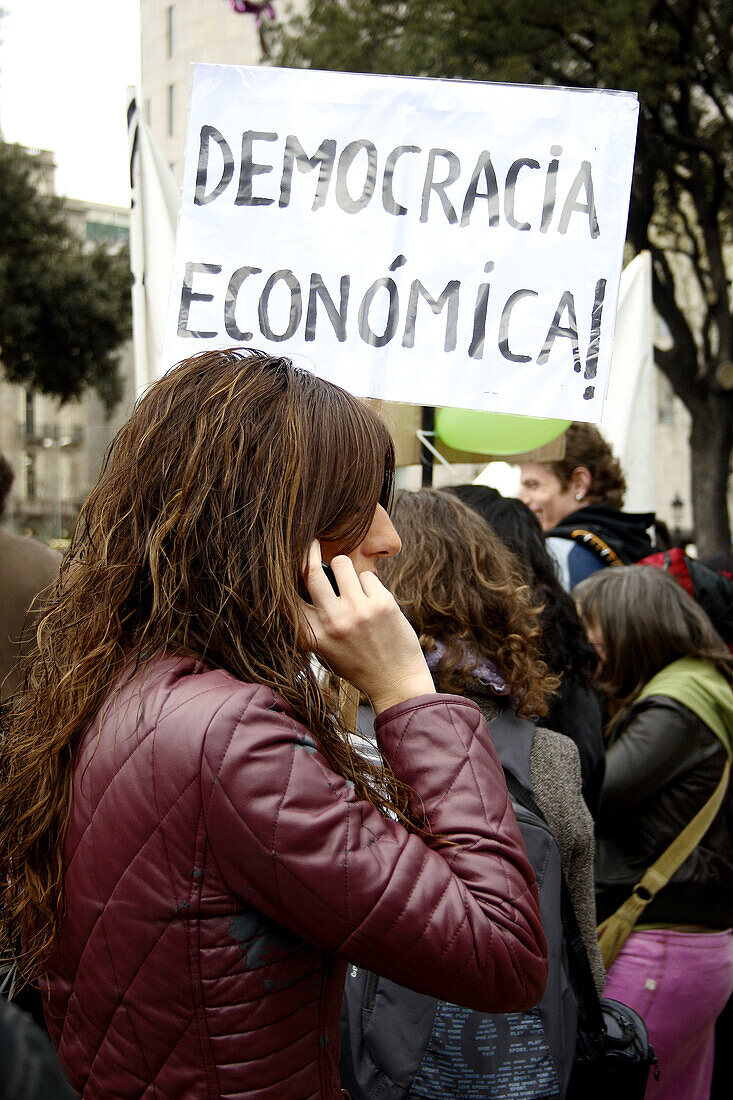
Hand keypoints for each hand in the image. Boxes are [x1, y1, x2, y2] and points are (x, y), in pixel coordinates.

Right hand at [300, 540, 434, 714]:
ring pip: (341, 563)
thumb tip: (307, 581)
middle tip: (311, 541)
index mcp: (313, 636)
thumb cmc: (359, 665)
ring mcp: (358, 610)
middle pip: (310, 571)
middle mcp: (333, 621)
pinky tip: (374, 601)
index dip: (285, 573)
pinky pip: (368, 575)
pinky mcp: (383, 603)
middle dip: (309, 550)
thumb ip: (313, 622)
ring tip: (351, 582)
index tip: (288, 558)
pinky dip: (369, 584)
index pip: (287, 596)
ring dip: (344, 568)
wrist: (396, 682)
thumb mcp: (325, 651)